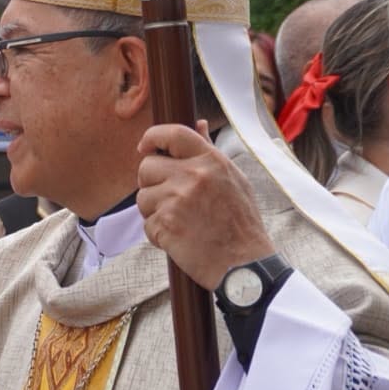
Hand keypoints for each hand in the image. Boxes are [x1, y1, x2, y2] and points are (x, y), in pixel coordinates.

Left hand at [137, 121, 274, 289]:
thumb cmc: (240, 224)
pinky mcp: (165, 223)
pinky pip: (146, 224)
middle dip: (153, 184)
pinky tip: (181, 239)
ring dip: (155, 212)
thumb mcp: (233, 180)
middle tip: (173, 201)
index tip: (145, 147)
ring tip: (183, 223)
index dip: (152, 137)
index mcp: (211, 161)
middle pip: (146, 167)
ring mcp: (177, 199)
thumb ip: (209, 151)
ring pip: (142, 197)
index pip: (172, 133)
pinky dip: (158, 235)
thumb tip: (198, 123)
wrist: (246, 266)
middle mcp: (193, 175)